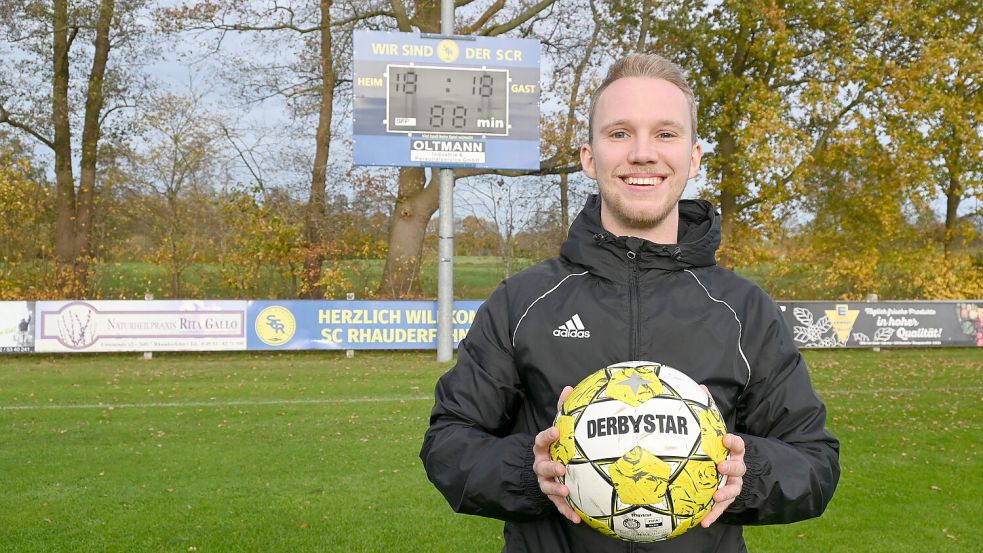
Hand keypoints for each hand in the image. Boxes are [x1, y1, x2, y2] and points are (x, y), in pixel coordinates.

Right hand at [532, 386, 580, 523]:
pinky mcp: (553, 497)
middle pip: (541, 467)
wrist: (547, 468)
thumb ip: (562, 410)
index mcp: (542, 448)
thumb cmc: (556, 446)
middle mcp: (540, 465)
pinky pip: (558, 506)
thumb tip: (569, 387)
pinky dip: (567, 512)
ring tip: (567, 493)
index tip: (556, 431)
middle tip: (562, 468)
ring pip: (547, 487)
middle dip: (550, 468)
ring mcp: (545, 482)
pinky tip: (577, 518)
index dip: (547, 436)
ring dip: (556, 491)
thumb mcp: (558, 428)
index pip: (541, 440)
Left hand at [697, 384, 745, 527]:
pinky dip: (713, 515)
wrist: (732, 468)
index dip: (733, 441)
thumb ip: (709, 411)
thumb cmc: (719, 447)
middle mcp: (737, 467)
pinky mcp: (726, 499)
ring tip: (715, 498)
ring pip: (733, 490)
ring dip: (725, 494)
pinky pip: (721, 509)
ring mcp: (734, 484)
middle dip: (731, 468)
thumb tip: (700, 386)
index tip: (725, 438)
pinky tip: (703, 522)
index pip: (738, 444)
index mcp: (734, 451)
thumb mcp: (715, 430)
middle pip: (738, 468)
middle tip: (720, 467)